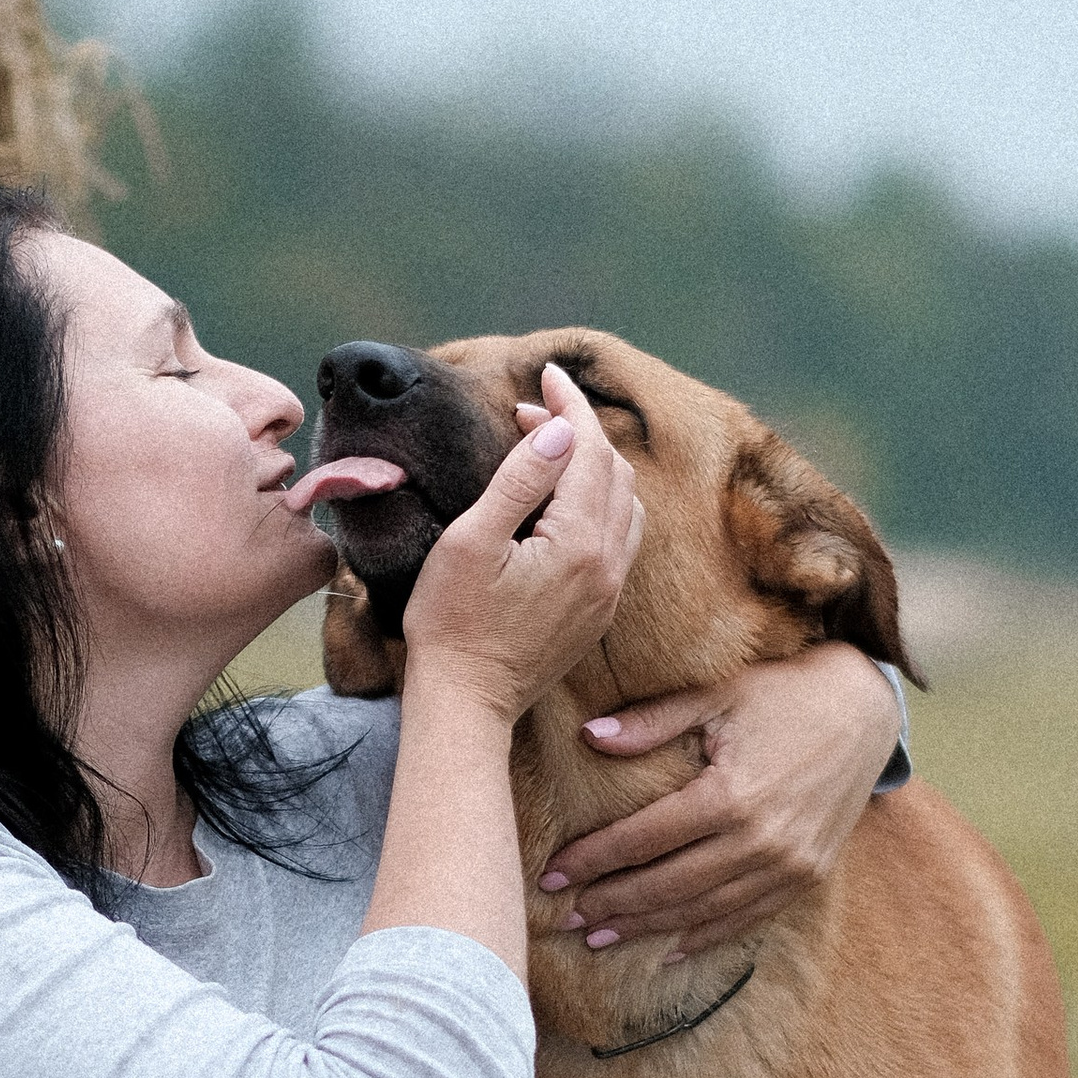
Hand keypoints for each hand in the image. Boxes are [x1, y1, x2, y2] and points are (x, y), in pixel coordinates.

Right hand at [400, 363, 641, 725]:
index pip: (589, 450)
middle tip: (529, 413)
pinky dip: (601, 502)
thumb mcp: (471, 542)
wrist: (465, 704)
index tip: (545, 373)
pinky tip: (566, 501)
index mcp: (579, 543)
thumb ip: (520, 481)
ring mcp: (607, 592)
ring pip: (625, 504)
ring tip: (549, 450)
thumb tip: (558, 430)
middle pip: (614, 471)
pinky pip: (620, 539)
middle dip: (579, 431)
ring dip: (595, 466)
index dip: (569, 404)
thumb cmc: (451, 625)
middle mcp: (607, 566)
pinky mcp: (598, 612)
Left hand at [538, 637, 904, 952]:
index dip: (592, 860)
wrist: (866, 711)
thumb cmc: (784, 694)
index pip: (642, 839)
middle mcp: (759, 840)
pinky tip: (668, 949)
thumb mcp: (717, 694)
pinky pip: (746, 917)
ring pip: (702, 910)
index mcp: (729, 795)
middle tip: (565, 918)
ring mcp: (787, 865)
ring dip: (648, 927)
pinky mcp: (807, 876)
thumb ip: (652, 721)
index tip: (551, 875)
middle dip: (611, 904)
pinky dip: (704, 936)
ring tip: (601, 937)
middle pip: (666, 885)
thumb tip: (587, 737)